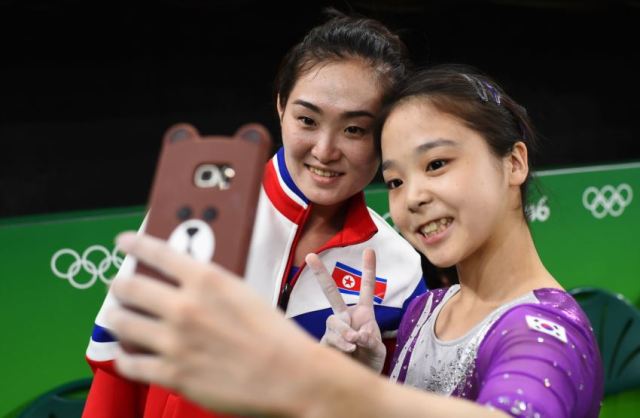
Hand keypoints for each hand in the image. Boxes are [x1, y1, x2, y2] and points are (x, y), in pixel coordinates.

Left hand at [106, 232, 319, 414]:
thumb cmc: (273, 333)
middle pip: (129, 287)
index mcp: (206, 280)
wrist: (290, 375)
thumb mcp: (243, 293)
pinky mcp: (172, 374)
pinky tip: (128, 355)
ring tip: (116, 319)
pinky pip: (130, 364)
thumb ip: (210, 286)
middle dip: (119, 286)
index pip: (158, 252)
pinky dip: (125, 357)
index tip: (123, 242)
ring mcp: (175, 342)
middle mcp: (184, 307)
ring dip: (114, 318)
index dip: (134, 244)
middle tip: (118, 288)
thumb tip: (185, 282)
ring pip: (121, 323)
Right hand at [306, 248, 385, 372]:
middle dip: (320, 274)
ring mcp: (334, 329)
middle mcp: (345, 316)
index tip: (370, 249)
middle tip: (310, 255)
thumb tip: (357, 334)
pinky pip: (330, 338)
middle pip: (330, 292)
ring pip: (333, 321)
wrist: (358, 381)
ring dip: (344, 330)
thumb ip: (371, 339)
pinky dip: (340, 344)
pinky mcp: (325, 343)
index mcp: (363, 313)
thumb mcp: (378, 349)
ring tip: (354, 344)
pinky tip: (349, 351)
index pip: (366, 289)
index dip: (368, 269)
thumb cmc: (370, 361)